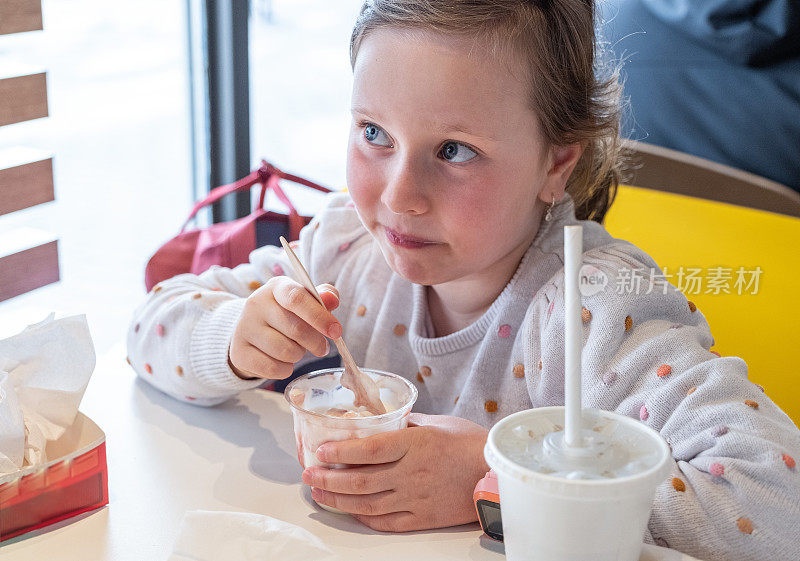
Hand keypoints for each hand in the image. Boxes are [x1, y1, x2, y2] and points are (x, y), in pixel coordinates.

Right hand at [228, 276, 339, 379]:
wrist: (251, 332)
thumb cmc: (285, 315)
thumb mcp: (303, 301)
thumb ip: (321, 297)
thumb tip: (332, 298)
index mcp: (276, 288)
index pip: (297, 298)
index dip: (319, 316)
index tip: (336, 331)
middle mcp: (256, 304)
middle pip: (296, 329)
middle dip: (315, 342)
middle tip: (321, 347)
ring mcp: (244, 328)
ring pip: (285, 351)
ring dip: (299, 355)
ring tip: (296, 349)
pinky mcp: (239, 352)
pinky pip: (273, 368)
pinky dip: (286, 369)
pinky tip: (283, 361)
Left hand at [302, 413, 489, 531]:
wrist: (498, 474)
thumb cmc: (470, 443)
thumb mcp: (437, 422)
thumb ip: (407, 424)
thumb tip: (381, 421)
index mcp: (415, 444)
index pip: (368, 448)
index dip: (340, 451)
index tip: (319, 451)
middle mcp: (412, 472)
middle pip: (360, 479)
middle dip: (328, 478)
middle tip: (308, 474)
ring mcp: (417, 498)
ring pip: (368, 503)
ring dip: (338, 499)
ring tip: (319, 493)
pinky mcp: (424, 518)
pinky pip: (387, 522)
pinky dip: (365, 518)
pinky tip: (350, 511)